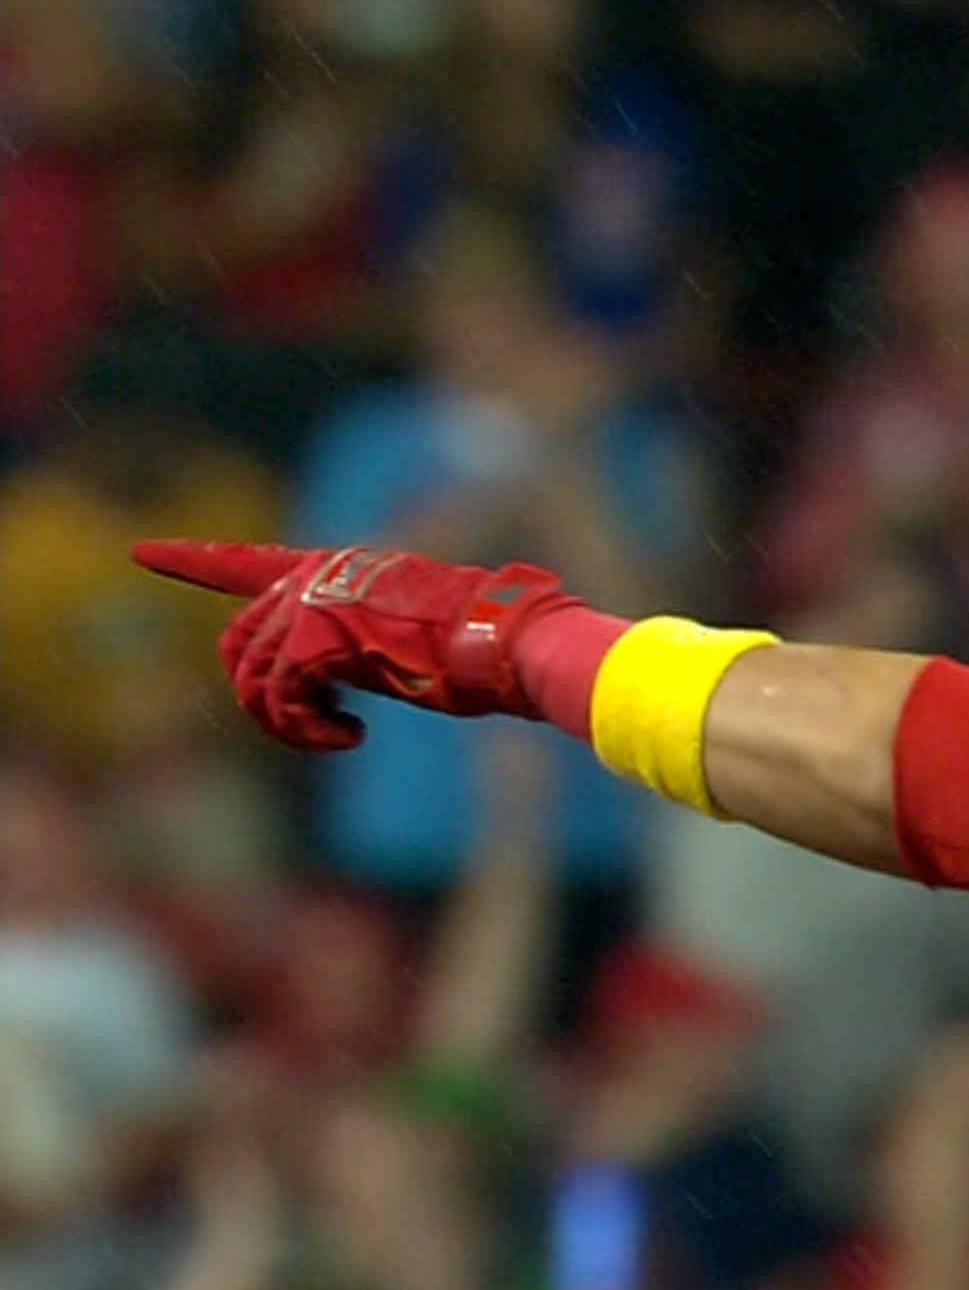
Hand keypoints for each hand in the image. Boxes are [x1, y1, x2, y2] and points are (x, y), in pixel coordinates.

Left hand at [131, 542, 580, 750]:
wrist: (504, 642)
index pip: (249, 563)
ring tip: (337, 735)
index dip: (192, 560)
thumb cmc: (484, 648)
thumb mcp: (414, 637)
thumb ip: (368, 642)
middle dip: (262, 698)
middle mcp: (316, 578)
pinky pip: (280, 698)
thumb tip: (380, 669)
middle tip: (318, 726)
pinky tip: (350, 737)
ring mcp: (312, 604)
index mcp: (339, 571)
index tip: (144, 551)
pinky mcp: (317, 638)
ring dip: (287, 723)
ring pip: (251, 677)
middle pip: (239, 641)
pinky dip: (306, 731)